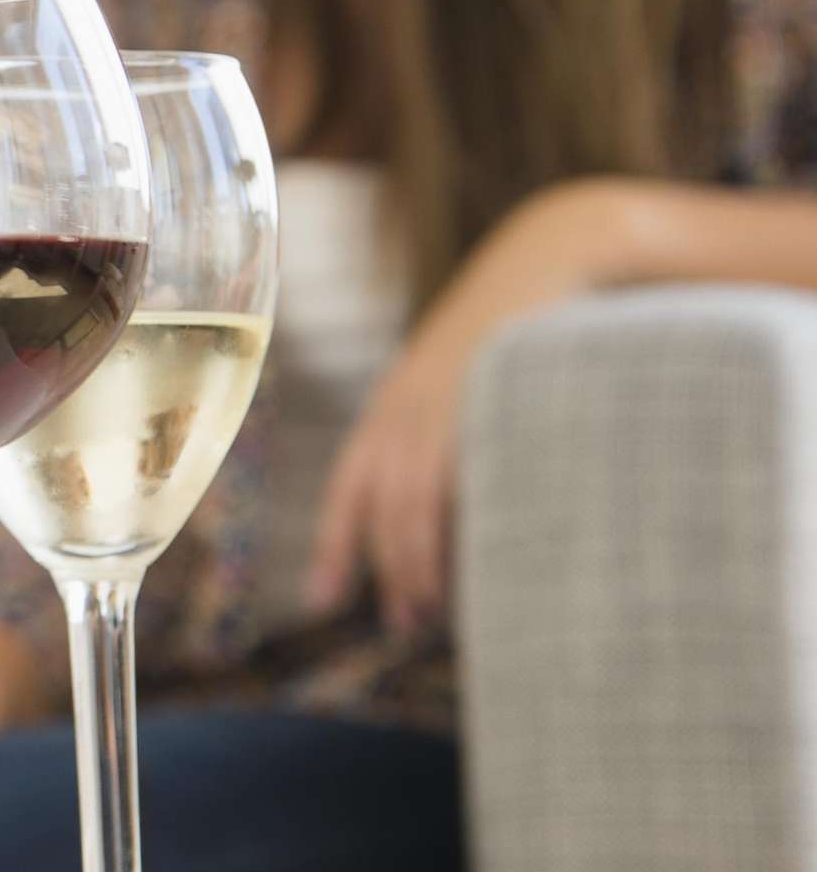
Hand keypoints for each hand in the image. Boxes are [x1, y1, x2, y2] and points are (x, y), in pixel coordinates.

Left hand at [306, 181, 626, 634]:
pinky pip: (465, 468)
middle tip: (401, 621)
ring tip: (434, 607)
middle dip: (385, 564)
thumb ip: (450, 440)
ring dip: (417, 557)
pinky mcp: (490, 389)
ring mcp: (447, 395)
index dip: (334, 542)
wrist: (553, 250)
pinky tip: (478, 555)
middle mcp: (407, 402)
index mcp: (396, 404)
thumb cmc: (516, 328)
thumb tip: (463, 522)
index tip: (320, 597)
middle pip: (378, 498)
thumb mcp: (467, 383)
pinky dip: (463, 518)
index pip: (350, 484)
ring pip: (413, 493)